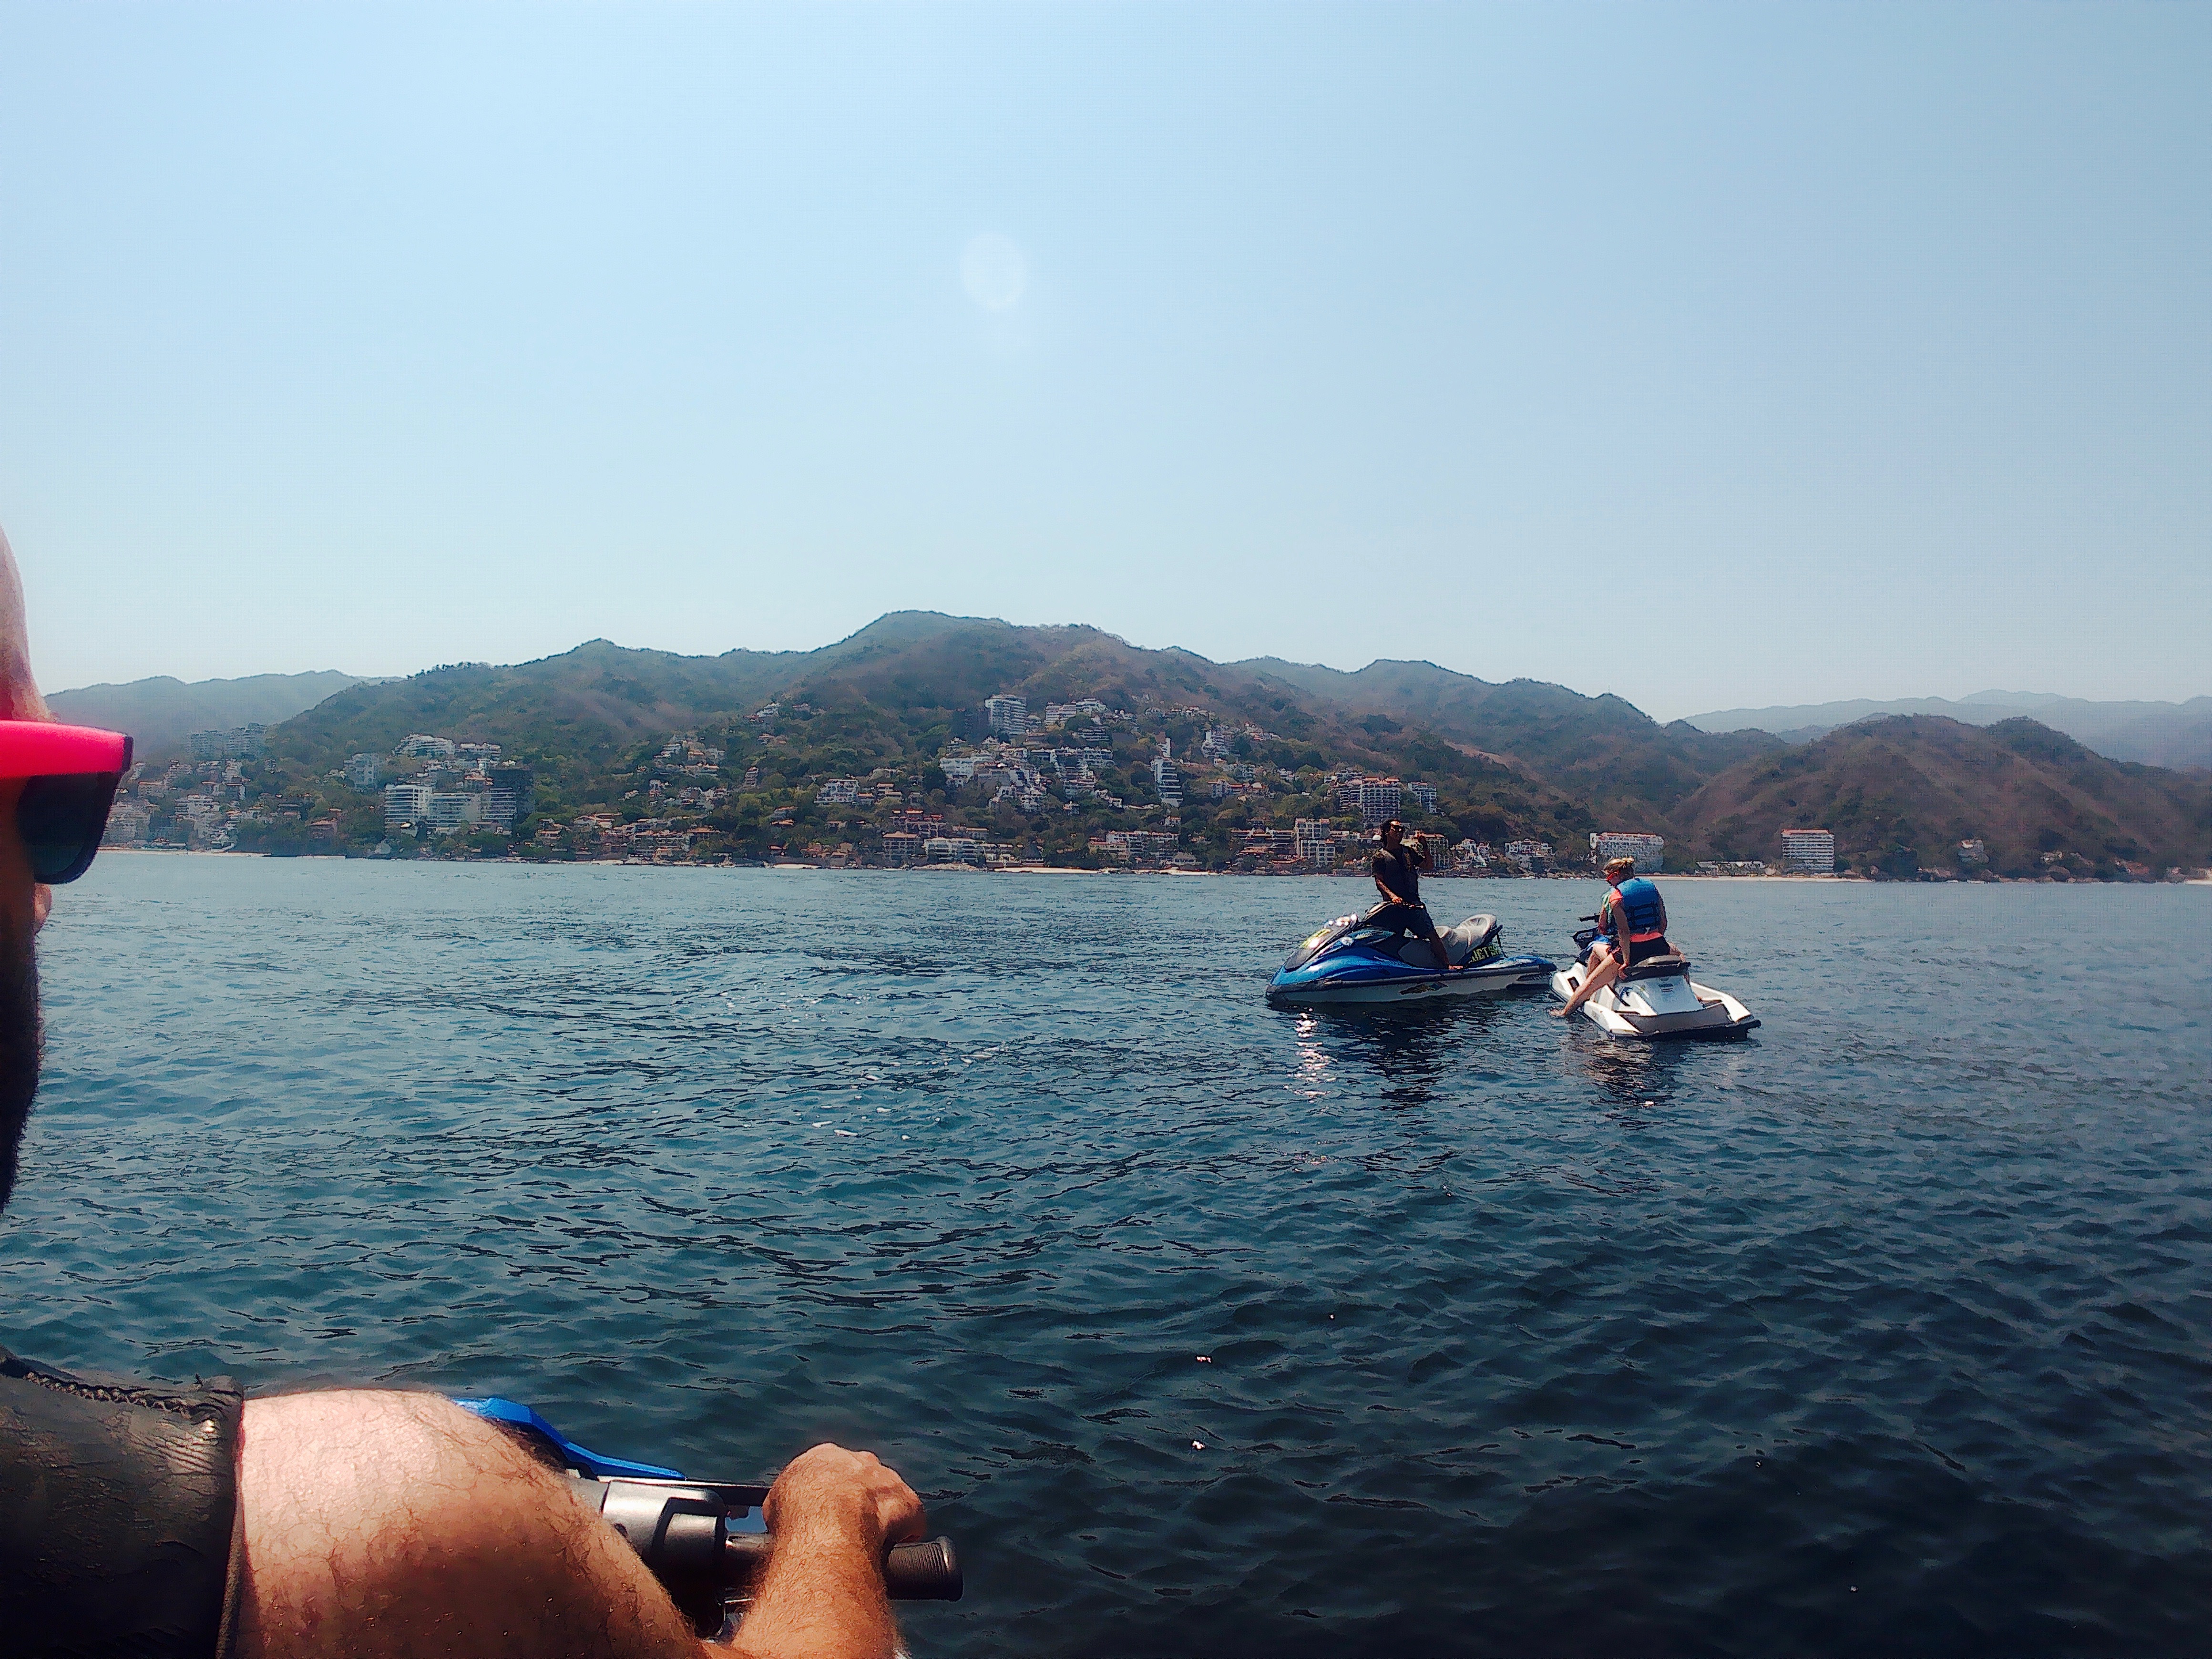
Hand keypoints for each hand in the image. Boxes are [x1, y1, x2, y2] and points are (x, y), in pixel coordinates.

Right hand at [764, 1444, 924, 1549]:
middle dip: (858, 1500)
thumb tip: (786, 1520)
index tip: (825, 1512)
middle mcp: (859, 1461)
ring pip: (888, 1495)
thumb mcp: (775, 1503)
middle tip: (848, 1528)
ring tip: (871, 1540)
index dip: (828, 1493)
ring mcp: (886, 1478)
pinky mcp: (908, 1500)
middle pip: (862, 1478)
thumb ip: (786, 1503)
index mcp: (824, 1456)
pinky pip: (911, 1516)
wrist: (826, 1522)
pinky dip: (907, 1529)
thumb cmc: (795, 1514)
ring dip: (883, 1514)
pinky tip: (897, 1545)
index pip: (829, 1470)